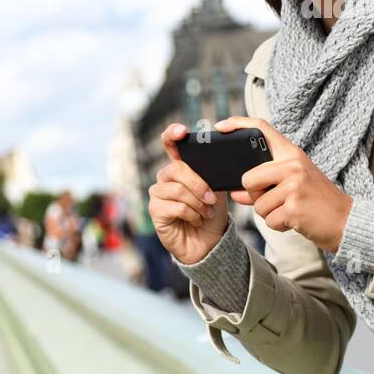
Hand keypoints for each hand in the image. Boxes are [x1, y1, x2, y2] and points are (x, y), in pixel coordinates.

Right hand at [147, 123, 230, 264]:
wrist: (209, 242)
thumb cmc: (211, 214)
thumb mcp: (217, 190)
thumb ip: (213, 174)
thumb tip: (217, 161)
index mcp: (181, 168)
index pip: (170, 145)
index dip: (172, 134)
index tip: (181, 131)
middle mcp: (166, 178)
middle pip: (177, 169)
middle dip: (199, 184)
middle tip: (212, 199)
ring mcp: (158, 194)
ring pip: (178, 189)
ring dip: (198, 203)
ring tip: (206, 212)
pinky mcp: (156, 211)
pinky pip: (175, 206)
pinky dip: (192, 214)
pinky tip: (196, 220)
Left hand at [215, 116, 353, 252]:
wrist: (346, 220)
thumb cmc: (317, 201)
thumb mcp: (293, 184)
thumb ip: (263, 185)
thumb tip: (235, 192)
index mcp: (292, 154)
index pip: (262, 128)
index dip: (238, 124)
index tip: (221, 126)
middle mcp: (293, 165)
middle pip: (248, 179)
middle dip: (255, 196)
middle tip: (277, 199)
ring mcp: (294, 186)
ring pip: (258, 204)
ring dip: (270, 213)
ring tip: (291, 210)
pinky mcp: (294, 208)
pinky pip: (269, 220)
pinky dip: (279, 225)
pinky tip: (295, 220)